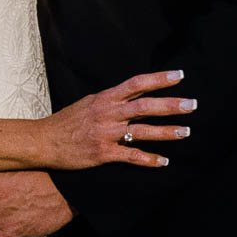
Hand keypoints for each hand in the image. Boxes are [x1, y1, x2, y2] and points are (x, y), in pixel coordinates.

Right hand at [40, 70, 193, 170]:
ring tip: (186, 132)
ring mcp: (106, 134)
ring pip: (142, 131)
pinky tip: (164, 162)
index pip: (137, 83)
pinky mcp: (103, 154)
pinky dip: (149, 159)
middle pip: (144, 106)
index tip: (180, 75)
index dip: (159, 78)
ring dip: (166, 132)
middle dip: (170, 105)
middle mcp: (108, 113)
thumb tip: (135, 93)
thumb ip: (113, 99)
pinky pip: (131, 156)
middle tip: (192, 104)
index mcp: (105, 98)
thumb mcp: (89, 102)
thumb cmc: (67, 122)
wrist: (43, 141)